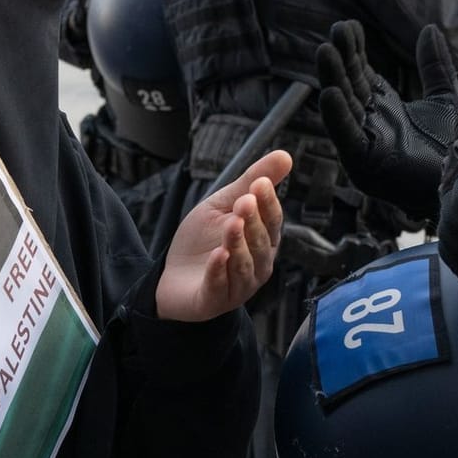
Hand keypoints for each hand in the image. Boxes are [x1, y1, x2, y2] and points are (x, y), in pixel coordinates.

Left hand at [157, 150, 290, 321]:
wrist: (172, 276)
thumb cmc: (202, 240)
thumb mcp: (223, 205)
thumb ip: (250, 182)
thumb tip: (285, 156)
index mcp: (263, 241)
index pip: (273, 221)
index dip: (268, 203)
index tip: (260, 183)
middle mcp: (258, 265)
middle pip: (261, 243)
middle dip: (254, 221)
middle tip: (245, 201)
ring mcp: (239, 286)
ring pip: (245, 265)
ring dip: (239, 244)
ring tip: (232, 224)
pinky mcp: (214, 301)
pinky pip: (220, 286)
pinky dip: (220, 271)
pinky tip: (218, 255)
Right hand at [317, 22, 457, 220]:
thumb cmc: (456, 149)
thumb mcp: (445, 98)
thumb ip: (434, 66)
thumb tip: (431, 29)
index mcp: (385, 110)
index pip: (362, 74)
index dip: (355, 51)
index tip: (348, 26)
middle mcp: (371, 126)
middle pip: (350, 87)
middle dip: (341, 60)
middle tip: (335, 31)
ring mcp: (366, 146)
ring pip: (344, 108)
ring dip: (332, 80)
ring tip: (324, 52)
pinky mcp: (365, 166)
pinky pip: (347, 138)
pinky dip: (337, 117)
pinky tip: (329, 94)